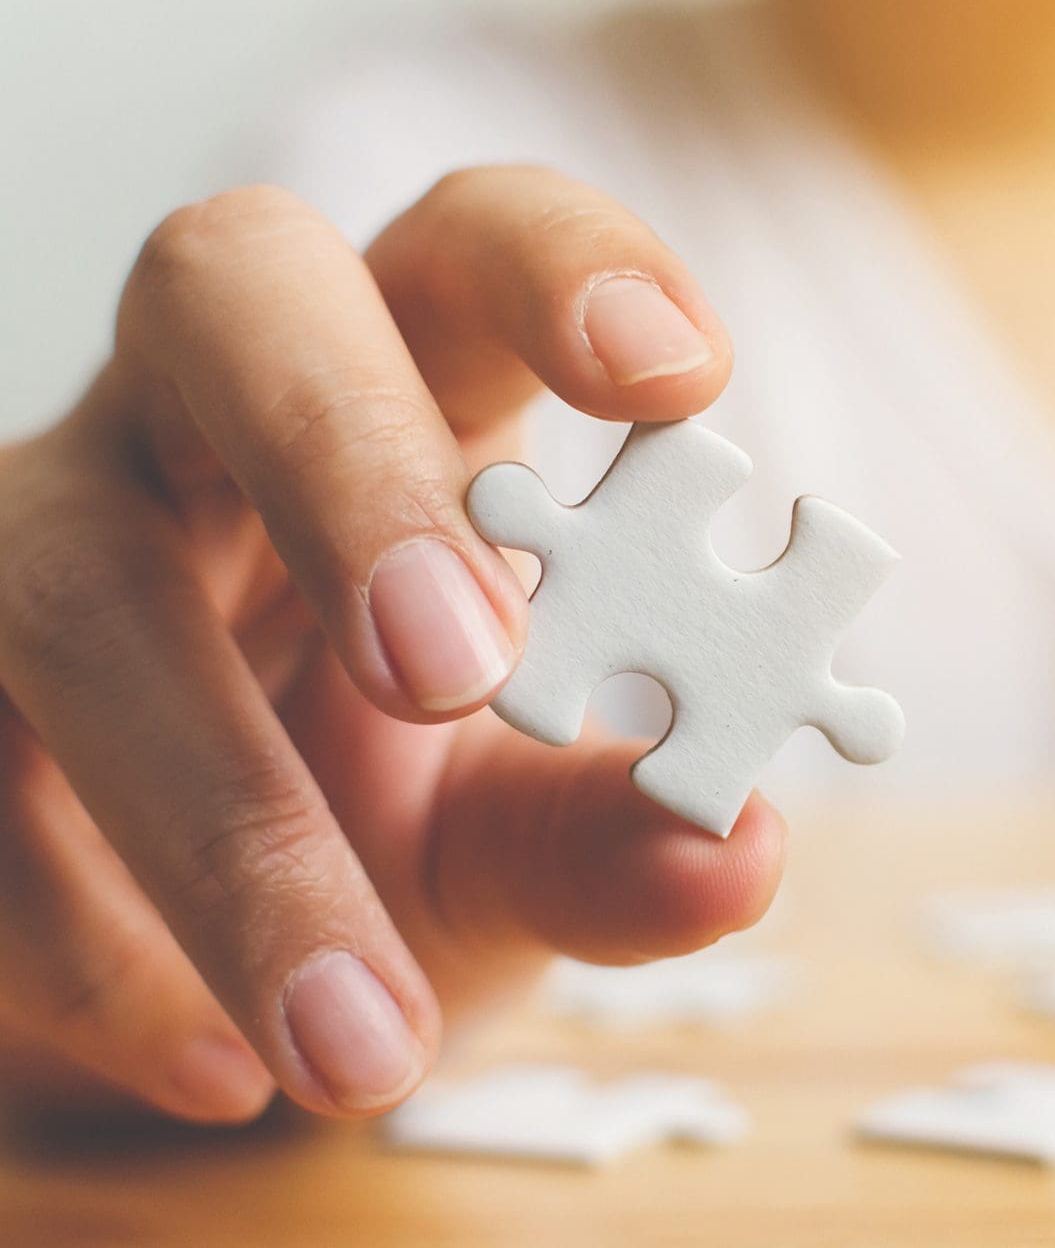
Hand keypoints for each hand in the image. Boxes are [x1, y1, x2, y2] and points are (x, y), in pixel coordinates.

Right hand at [0, 169, 785, 1123]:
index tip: (682, 376)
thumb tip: (736, 852)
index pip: (473, 241)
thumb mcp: (520, 831)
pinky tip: (216, 1065)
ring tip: (357, 1033)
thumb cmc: (396, 807)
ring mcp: (48, 534)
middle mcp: (210, 415)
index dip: (565, 269)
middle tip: (457, 665)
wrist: (190, 942)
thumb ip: (617, 837)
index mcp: (410, 389)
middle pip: (231, 291)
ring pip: (74, 587)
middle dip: (349, 459)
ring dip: (223, 819)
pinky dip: (90, 949)